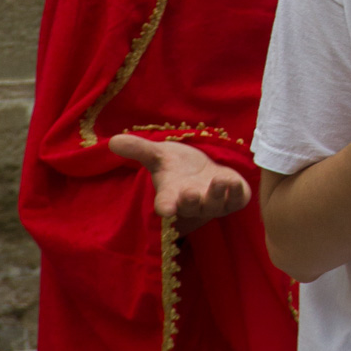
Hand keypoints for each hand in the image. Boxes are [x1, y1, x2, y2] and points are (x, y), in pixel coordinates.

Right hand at [109, 134, 250, 234]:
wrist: (203, 170)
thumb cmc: (177, 166)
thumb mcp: (158, 155)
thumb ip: (138, 149)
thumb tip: (113, 141)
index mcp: (172, 194)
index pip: (166, 205)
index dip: (166, 207)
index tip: (165, 209)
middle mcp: (193, 203)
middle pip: (191, 208)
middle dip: (191, 201)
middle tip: (189, 192)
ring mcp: (214, 204)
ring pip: (216, 205)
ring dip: (217, 195)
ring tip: (218, 180)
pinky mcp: (234, 199)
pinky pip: (237, 201)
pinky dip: (237, 193)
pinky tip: (235, 182)